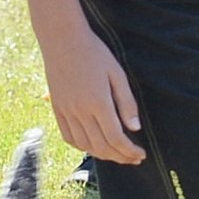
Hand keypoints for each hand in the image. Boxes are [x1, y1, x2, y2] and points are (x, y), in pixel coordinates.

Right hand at [43, 25, 144, 164]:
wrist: (62, 40)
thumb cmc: (94, 53)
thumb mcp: (117, 74)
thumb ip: (126, 103)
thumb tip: (135, 128)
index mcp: (98, 103)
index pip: (116, 139)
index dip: (130, 151)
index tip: (141, 155)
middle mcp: (80, 112)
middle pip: (101, 146)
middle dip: (120, 157)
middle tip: (134, 159)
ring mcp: (65, 112)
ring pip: (85, 145)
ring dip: (102, 155)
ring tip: (117, 155)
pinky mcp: (57, 109)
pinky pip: (69, 137)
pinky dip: (82, 147)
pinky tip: (93, 146)